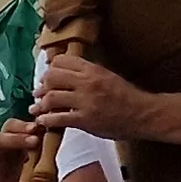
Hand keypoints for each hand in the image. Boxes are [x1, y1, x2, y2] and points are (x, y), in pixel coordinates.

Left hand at [33, 58, 156, 138]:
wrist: (143, 114)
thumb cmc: (126, 96)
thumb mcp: (107, 76)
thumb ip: (88, 72)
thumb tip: (67, 70)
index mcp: (93, 69)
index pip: (62, 61)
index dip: (51, 68)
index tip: (48, 76)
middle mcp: (87, 82)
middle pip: (52, 77)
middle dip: (43, 86)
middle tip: (39, 93)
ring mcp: (85, 101)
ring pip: (52, 97)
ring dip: (41, 103)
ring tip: (37, 108)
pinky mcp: (85, 120)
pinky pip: (58, 118)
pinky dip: (46, 119)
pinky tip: (42, 121)